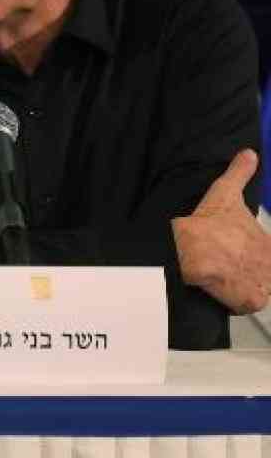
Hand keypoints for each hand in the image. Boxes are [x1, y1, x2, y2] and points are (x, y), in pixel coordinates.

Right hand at [172, 149, 270, 314]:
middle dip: (248, 273)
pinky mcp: (251, 300)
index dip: (254, 258)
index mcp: (267, 244)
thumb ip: (239, 174)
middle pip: (263, 275)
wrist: (193, 251)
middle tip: (226, 267)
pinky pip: (246, 304)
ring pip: (256, 290)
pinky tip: (219, 291)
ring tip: (221, 279)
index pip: (267, 257)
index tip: (236, 255)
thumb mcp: (224, 194)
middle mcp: (269, 263)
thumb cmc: (208, 224)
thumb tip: (249, 153)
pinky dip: (234, 301)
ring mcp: (263, 283)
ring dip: (240, 288)